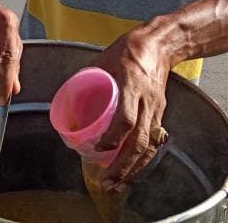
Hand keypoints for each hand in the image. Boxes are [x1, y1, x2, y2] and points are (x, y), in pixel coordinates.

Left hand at [91, 27, 170, 190]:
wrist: (160, 45)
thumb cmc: (128, 50)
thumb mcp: (102, 60)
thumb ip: (86, 79)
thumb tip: (67, 97)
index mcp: (132, 86)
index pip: (126, 119)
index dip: (113, 137)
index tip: (99, 147)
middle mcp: (147, 101)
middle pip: (139, 140)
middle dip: (123, 165)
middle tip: (108, 181)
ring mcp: (156, 109)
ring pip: (149, 146)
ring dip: (133, 168)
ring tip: (118, 183)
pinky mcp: (160, 113)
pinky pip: (153, 141)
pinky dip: (143, 159)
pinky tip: (131, 170)